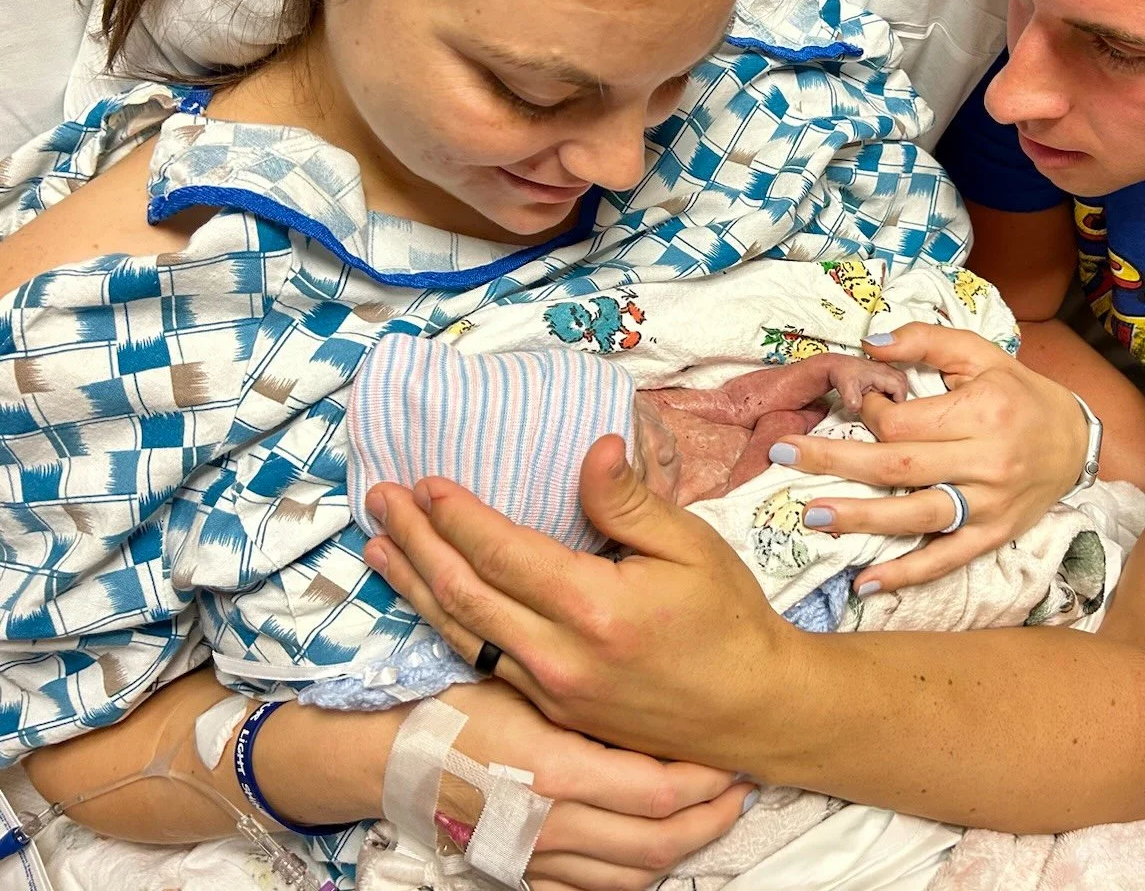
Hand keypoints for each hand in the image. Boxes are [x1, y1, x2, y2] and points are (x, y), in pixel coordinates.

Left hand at [361, 438, 801, 772]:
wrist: (751, 710)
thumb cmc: (728, 619)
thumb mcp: (691, 546)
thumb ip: (629, 501)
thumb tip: (592, 447)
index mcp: (594, 608)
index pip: (502, 553)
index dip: (458, 516)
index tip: (426, 481)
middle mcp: (559, 656)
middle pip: (463, 593)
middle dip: (415, 542)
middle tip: (378, 501)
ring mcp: (550, 692)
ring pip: (460, 633)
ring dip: (413, 585)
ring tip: (378, 548)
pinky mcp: (552, 712)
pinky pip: (482, 660)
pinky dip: (444, 625)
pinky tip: (427, 602)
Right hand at [428, 679, 754, 889]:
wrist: (392, 756)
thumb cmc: (460, 707)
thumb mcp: (526, 685)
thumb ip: (589, 697)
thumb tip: (659, 693)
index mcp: (558, 771)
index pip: (658, 791)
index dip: (705, 779)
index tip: (729, 755)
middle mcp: (552, 824)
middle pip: (659, 842)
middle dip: (711, 818)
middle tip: (739, 790)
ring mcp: (538, 857)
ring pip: (633, 874)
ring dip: (682, 849)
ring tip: (710, 818)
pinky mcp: (523, 874)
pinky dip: (633, 876)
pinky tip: (653, 850)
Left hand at [771, 324, 1088, 594]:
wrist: (1076, 441)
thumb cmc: (1019, 393)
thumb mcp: (980, 354)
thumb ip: (925, 341)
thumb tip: (869, 342)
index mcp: (982, 413)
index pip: (905, 423)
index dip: (869, 414)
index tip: (858, 406)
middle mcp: (987, 462)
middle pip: (898, 466)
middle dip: (835, 460)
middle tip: (781, 454)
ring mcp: (989, 505)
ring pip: (915, 516)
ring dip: (860, 519)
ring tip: (813, 516)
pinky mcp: (993, 535)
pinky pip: (945, 559)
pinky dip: (906, 574)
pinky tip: (866, 583)